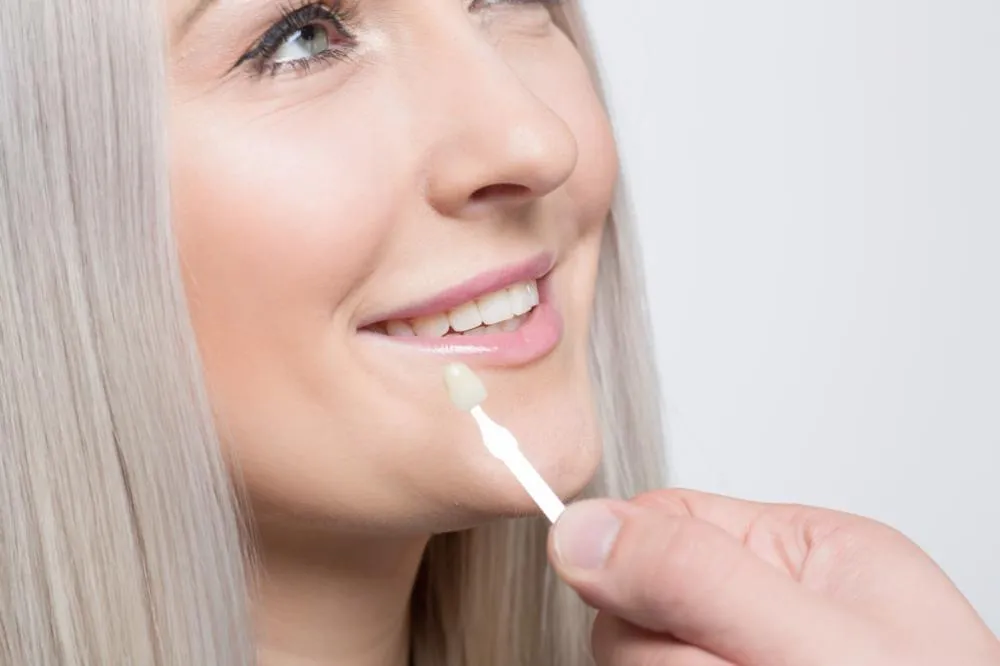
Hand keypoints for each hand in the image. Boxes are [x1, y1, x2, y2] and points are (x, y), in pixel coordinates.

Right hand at [548, 489, 999, 665]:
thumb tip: (584, 529)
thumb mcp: (817, 647)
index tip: (661, 614)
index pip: (664, 519)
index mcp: (800, 553)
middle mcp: (766, 610)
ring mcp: (740, 663)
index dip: (638, 565)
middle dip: (672, 656)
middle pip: (638, 604)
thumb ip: (701, 579)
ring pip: (638, 662)